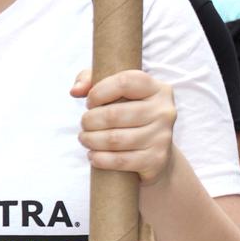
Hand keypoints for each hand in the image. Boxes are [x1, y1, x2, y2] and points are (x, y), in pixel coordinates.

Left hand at [74, 67, 176, 184]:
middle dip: (90, 120)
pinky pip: (120, 160)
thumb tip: (75, 91)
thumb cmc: (130, 116)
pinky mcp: (156, 159)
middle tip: (84, 124)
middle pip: (114, 114)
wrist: (156, 155)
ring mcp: (162, 136)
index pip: (124, 81)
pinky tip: (93, 156)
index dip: (99, 91)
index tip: (90, 103)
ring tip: (84, 139)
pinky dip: (100, 159)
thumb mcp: (116, 93)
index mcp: (157, 88)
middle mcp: (164, 111)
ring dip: (91, 140)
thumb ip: (91, 80)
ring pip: (114, 139)